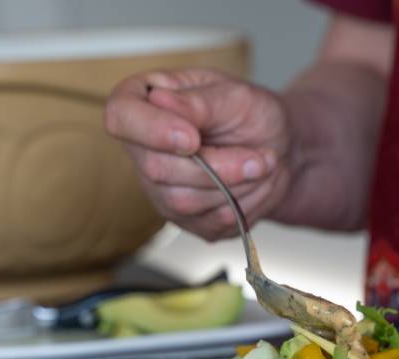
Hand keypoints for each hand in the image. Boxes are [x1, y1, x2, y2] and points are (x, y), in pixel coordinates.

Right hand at [104, 69, 290, 239]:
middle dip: (217, 167)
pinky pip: (208, 222)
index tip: (193, 138)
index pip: (120, 116)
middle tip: (260, 157)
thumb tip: (161, 101)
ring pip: (183, 202)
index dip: (152, 131)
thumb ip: (198, 103)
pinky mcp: (184, 218)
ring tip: (263, 164)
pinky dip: (242, 205)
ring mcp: (160, 188)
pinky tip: (254, 184)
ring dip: (235, 186)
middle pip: (157, 170)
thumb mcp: (234, 96)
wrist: (278, 148)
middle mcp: (143, 149)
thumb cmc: (251, 114)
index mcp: (144, 101)